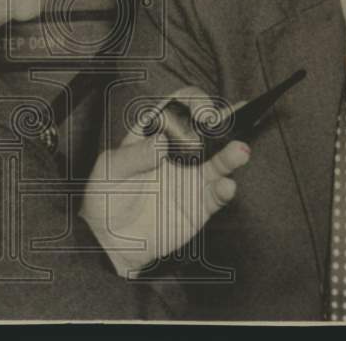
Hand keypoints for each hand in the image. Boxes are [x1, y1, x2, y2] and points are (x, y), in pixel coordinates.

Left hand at [79, 86, 250, 276]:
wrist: (110, 243)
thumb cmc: (105, 199)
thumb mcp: (110, 171)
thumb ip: (135, 155)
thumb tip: (161, 141)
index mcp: (153, 135)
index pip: (177, 108)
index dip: (191, 102)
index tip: (199, 111)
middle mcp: (177, 153)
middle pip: (206, 130)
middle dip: (222, 120)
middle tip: (225, 121)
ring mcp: (190, 178)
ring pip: (219, 161)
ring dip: (232, 154)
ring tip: (240, 151)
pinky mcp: (199, 204)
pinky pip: (217, 194)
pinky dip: (225, 189)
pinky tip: (226, 186)